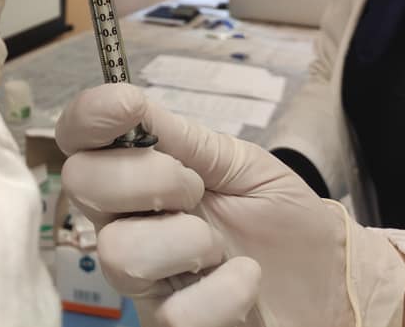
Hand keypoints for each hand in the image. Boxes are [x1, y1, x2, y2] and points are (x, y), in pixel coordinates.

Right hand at [55, 83, 404, 326]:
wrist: (327, 279)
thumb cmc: (280, 217)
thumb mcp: (237, 161)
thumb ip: (181, 138)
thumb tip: (126, 99)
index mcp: (135, 175)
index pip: (78, 139)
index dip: (87, 118)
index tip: (126, 106)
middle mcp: (125, 222)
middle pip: (81, 184)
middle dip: (145, 176)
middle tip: (194, 187)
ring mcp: (142, 278)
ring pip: (118, 252)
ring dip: (185, 241)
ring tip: (221, 247)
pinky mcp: (168, 324)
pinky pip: (175, 314)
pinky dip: (224, 292)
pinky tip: (244, 280)